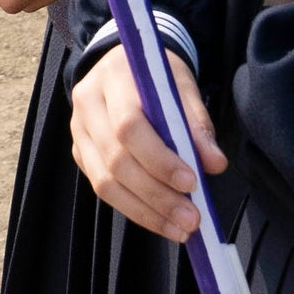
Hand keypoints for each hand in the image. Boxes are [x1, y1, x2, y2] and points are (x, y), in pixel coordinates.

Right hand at [68, 44, 226, 242]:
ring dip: (145, 212)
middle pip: (116, 160)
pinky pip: (103, 189)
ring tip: (179, 229)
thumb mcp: (181, 86)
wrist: (121, 65)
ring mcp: (78, 131)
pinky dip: (134, 209)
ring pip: (105, 182)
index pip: (129, 126)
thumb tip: (214, 164)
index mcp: (112, 79)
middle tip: (192, 219)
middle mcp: (87, 105)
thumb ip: (196, 123)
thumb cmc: (155, 76)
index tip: (192, 182)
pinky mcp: (79, 153)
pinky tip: (160, 220)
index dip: (159, 159)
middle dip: (157, 196)